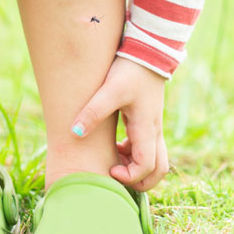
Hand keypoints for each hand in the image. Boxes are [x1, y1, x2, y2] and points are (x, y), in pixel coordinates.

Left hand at [72, 57, 168, 190]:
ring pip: (155, 161)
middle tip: (115, 177)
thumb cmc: (130, 70)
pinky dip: (134, 155)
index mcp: (146, 128)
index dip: (130, 177)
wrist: (147, 52)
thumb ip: (93, 111)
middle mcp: (154, 132)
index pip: (148, 167)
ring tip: (114, 162)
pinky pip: (148, 149)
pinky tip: (117, 146)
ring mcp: (154, 127)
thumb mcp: (110, 90)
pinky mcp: (149, 121)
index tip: (110, 170)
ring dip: (136, 168)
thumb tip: (74, 132)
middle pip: (159, 171)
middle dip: (140, 182)